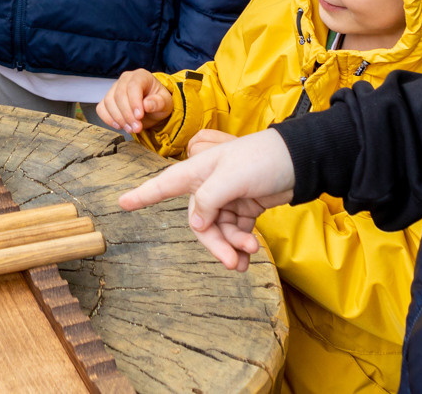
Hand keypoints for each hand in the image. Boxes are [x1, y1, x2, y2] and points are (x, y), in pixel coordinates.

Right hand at [95, 70, 172, 134]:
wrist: (152, 107)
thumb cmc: (158, 102)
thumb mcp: (165, 103)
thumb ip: (158, 103)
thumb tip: (146, 105)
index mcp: (141, 76)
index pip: (133, 86)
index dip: (134, 101)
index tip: (139, 116)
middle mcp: (125, 79)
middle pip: (119, 95)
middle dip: (127, 114)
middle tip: (137, 128)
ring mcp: (114, 88)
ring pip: (109, 102)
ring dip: (119, 119)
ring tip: (132, 129)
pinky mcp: (108, 99)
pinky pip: (101, 108)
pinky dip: (108, 119)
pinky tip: (120, 126)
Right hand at [117, 129, 296, 270]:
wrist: (300, 161)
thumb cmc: (261, 159)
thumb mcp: (230, 177)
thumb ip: (208, 201)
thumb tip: (196, 225)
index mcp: (198, 171)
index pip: (164, 185)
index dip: (142, 194)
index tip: (121, 203)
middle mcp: (208, 184)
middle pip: (200, 221)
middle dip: (214, 243)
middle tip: (229, 262)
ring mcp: (227, 197)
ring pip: (219, 230)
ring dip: (231, 246)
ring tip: (247, 258)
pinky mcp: (245, 207)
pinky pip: (236, 231)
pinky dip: (242, 243)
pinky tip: (251, 252)